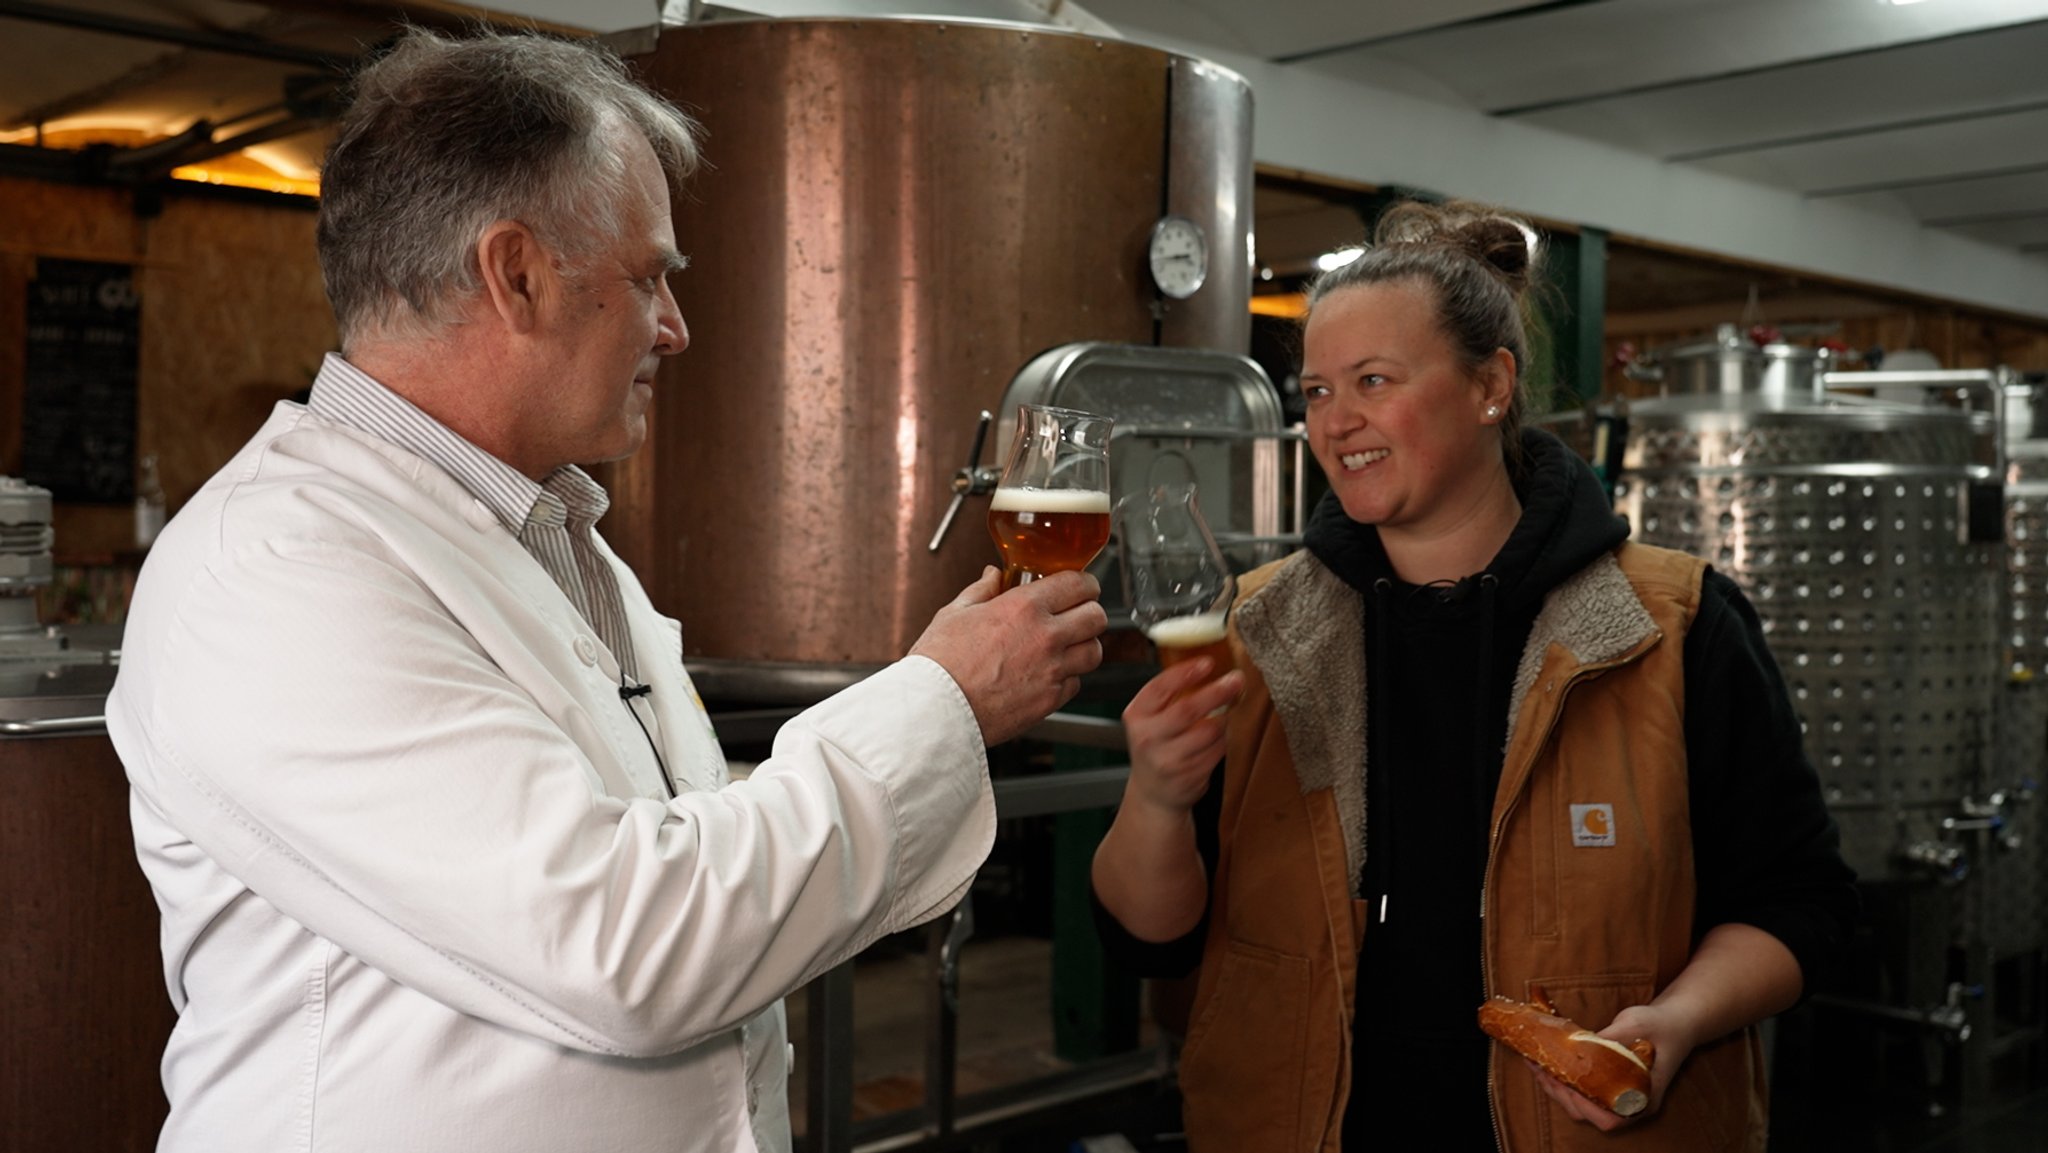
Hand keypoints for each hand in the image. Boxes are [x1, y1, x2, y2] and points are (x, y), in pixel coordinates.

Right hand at [909, 567, 1105, 745]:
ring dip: (1084, 646)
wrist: (936, 709)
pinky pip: (1076, 683)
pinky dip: (1067, 678)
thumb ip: (982, 590)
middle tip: (1077, 614)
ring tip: (1066, 646)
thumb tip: (993, 576)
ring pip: (1094, 652)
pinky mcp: (1050, 699)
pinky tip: (1047, 674)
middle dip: (1090, 612)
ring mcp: (1052, 670)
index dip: (1084, 584)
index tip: (1081, 587)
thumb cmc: (940, 663)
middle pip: (1097, 616)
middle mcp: (1046, 636)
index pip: (1079, 584)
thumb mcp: (955, 613)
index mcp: (1024, 607)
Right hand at [1120, 658, 1242, 814]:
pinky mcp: (1188, 776)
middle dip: (1216, 691)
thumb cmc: (1156, 745)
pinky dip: (1222, 741)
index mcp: (1137, 715)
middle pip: (1188, 709)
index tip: (1207, 662)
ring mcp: (1167, 759)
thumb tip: (1206, 664)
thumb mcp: (1150, 717)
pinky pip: (1217, 750)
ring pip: (1209, 731)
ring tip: (1223, 715)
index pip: (1160, 687)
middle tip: (1235, 680)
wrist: (1153, 792)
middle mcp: (1148, 737)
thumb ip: (1169, 694)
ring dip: (1223, 720)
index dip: (1186, 672)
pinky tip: (1216, 739)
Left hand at [1530, 1002, 1695, 1130]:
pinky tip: (1549, 1063)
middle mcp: (1632, 1105)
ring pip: (1583, 1106)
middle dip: (1561, 1094)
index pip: (1609, 1119)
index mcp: (1644, 1098)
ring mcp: (1622, 1098)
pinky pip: (1585, 1093)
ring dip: (1558, 1088)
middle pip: (1590, 1114)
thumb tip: (1580, 1043)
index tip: (1563, 1083)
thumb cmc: (1659, 1025)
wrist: (1676, 1022)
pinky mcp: (1612, 1087)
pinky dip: (1565, 1081)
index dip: (1583, 1106)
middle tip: (1540, 1069)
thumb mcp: (1635, 1025)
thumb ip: (1610, 1038)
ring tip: (1537, 1065)